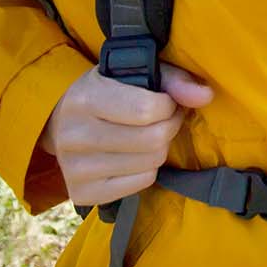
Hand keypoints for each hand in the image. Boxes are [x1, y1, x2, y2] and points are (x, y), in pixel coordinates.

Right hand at [36, 62, 212, 206]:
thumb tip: (205, 96)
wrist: (61, 122)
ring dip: (160, 148)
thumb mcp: (135, 73)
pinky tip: (135, 156)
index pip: (148, 110)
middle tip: (163, 119)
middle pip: (153, 141)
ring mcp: (75, 169)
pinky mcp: (83, 193)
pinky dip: (148, 169)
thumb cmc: (108, 91)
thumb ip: (173, 79)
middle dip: (169, 127)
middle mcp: (74, 136)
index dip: (169, 105)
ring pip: (150, 163)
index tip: (165, 101)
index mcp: (86, 99)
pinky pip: (141, 183)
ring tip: (148, 135)